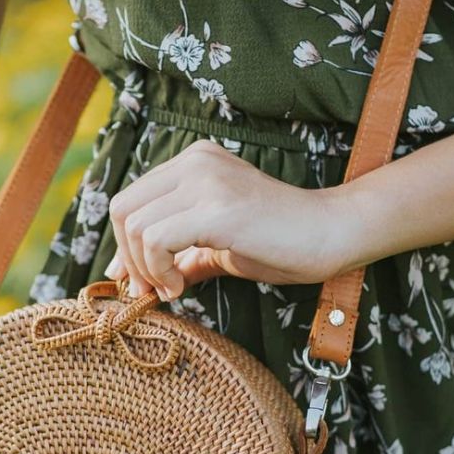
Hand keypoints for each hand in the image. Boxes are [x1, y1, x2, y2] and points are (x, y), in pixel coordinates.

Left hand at [102, 139, 352, 299]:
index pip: (131, 200)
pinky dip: (159, 271)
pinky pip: (157, 240)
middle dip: (127, 257)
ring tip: (171, 289)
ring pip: (136, 226)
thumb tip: (134, 276)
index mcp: (192, 162)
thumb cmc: (278, 242)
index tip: (138, 280)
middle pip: (123, 209)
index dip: (124, 245)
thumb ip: (179, 254)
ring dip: (145, 269)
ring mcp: (205, 181)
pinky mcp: (216, 208)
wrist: (330, 234)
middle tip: (149, 290)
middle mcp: (195, 162)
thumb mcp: (216, 245)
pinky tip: (180, 287)